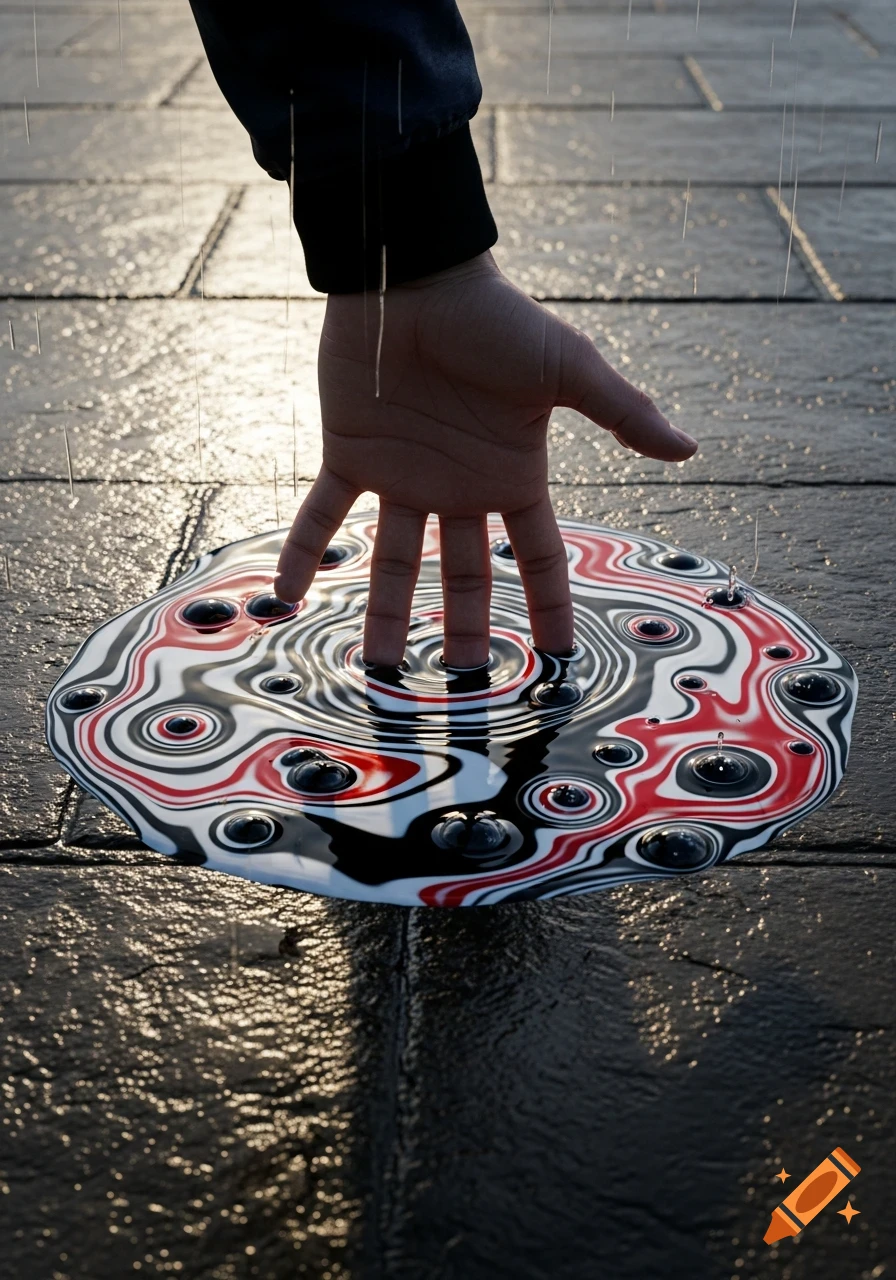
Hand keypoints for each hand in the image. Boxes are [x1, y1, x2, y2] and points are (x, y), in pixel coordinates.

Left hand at [274, 252, 696, 667]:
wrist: (417, 276)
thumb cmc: (497, 318)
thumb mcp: (568, 368)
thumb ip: (622, 412)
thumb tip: (689, 447)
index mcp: (512, 475)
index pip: (537, 555)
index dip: (548, 606)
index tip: (555, 658)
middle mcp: (458, 487)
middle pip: (464, 574)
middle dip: (462, 627)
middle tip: (460, 685)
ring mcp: (403, 475)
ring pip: (393, 560)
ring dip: (383, 613)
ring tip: (378, 670)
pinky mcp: (351, 454)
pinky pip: (322, 514)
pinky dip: (303, 551)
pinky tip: (287, 594)